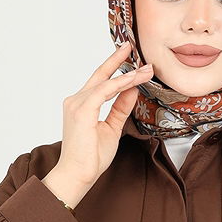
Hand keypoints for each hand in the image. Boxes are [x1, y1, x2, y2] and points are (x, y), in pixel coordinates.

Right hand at [43, 41, 152, 205]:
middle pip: (100, 75)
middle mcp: (76, 100)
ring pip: (106, 82)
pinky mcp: (82, 110)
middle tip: (131, 46)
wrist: (78, 175)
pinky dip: (121, 84)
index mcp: (81, 105)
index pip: (100, 82)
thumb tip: (132, 90)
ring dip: (128, 75)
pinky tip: (134, 80)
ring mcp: (77, 104)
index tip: (128, 58)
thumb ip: (121, 108)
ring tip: (146, 69)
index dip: (114, 68)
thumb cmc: (91, 157)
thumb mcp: (112, 128)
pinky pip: (105, 91)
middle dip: (117, 60)